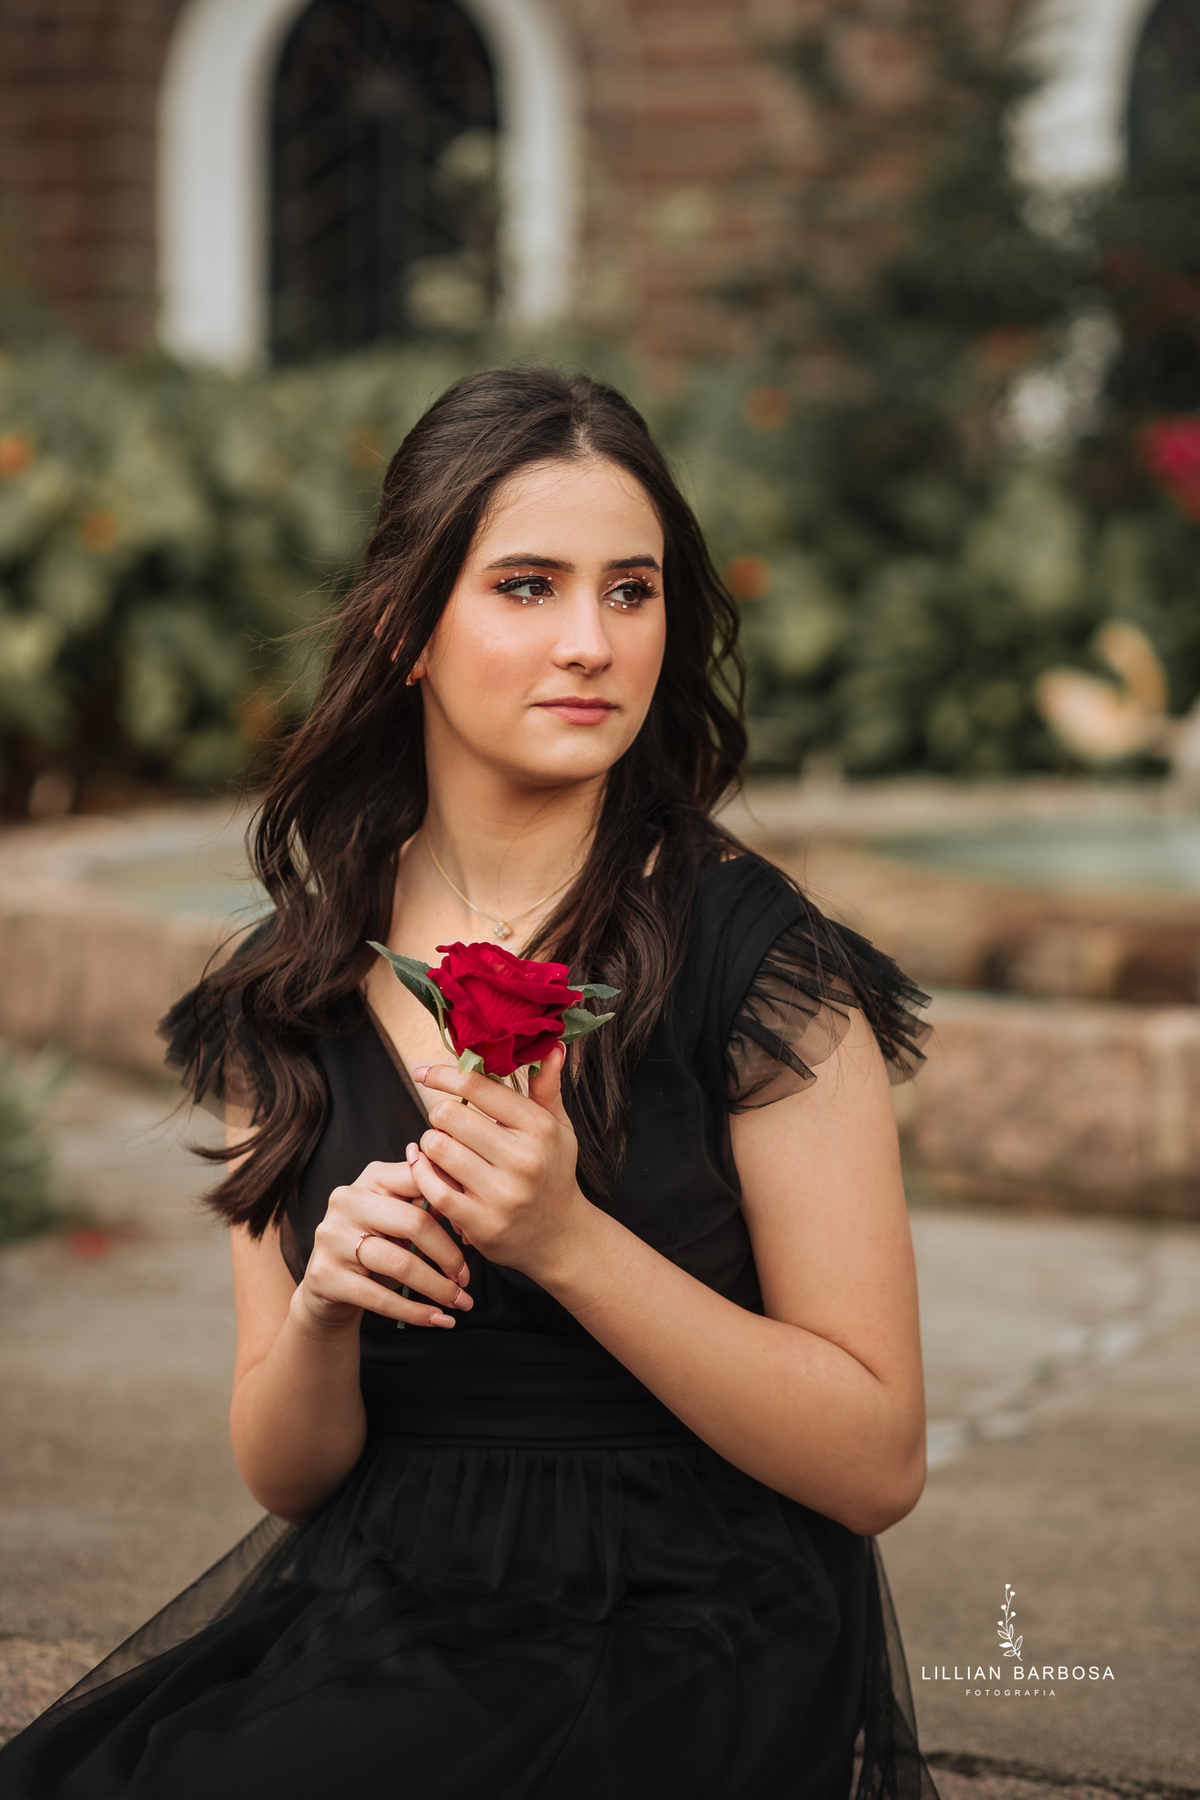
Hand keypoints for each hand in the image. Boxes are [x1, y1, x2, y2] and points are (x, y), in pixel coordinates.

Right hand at [296, 1160, 473, 1331]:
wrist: (327, 1287)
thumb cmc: (376, 1248)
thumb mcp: (400, 1220)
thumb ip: (428, 1207)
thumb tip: (469, 1212)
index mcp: (372, 1178)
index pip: (423, 1180)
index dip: (455, 1208)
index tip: (474, 1236)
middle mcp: (347, 1201)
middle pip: (416, 1223)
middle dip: (449, 1255)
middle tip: (466, 1278)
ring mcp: (332, 1237)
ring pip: (401, 1263)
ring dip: (438, 1288)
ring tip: (460, 1301)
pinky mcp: (325, 1275)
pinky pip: (381, 1298)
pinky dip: (415, 1312)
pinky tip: (437, 1319)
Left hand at [409, 1045, 591, 1281]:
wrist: (561, 1237)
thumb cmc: (553, 1173)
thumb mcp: (559, 1129)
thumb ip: (547, 1088)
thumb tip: (551, 1045)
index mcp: (539, 1127)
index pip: (477, 1085)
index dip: (443, 1074)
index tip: (423, 1072)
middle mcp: (523, 1158)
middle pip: (449, 1114)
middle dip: (440, 1115)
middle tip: (447, 1125)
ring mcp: (502, 1193)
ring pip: (437, 1149)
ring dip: (430, 1145)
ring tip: (442, 1149)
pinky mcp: (481, 1222)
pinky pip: (433, 1188)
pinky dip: (422, 1174)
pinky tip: (427, 1170)